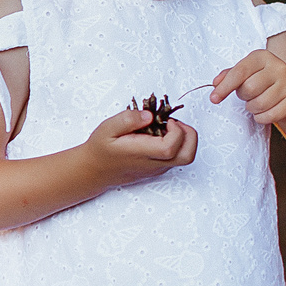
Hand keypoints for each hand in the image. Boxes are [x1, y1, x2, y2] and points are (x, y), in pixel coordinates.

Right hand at [79, 105, 197, 190]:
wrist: (95, 170)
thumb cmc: (101, 149)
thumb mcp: (107, 128)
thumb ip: (128, 119)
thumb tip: (149, 115)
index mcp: (141, 153)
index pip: (171, 147)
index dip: (176, 131)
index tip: (166, 120)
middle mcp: (153, 163)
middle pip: (187, 155)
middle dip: (189, 135)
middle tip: (174, 124)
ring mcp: (158, 168)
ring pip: (185, 157)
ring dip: (184, 139)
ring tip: (166, 128)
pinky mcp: (158, 168)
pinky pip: (177, 157)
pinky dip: (177, 143)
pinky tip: (160, 135)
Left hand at [211, 50, 285, 124]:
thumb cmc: (260, 79)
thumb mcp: (245, 72)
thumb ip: (229, 75)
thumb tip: (215, 83)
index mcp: (262, 57)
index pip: (240, 72)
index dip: (224, 87)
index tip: (213, 99)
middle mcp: (279, 67)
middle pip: (249, 89)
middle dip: (243, 96)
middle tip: (247, 95)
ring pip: (259, 104)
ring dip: (252, 108)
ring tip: (256, 102)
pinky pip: (270, 116)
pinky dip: (261, 118)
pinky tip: (264, 111)